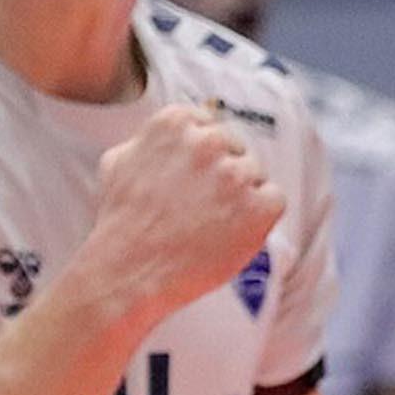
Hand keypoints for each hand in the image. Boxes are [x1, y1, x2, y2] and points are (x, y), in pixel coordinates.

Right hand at [81, 104, 284, 330]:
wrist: (127, 272)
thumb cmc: (121, 223)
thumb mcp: (119, 161)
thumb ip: (150, 138)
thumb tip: (178, 128)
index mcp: (176, 122)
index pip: (211, 127)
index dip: (204, 159)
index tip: (192, 180)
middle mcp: (209, 141)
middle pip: (236, 150)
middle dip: (223, 176)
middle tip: (200, 207)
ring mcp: (236, 174)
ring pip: (256, 175)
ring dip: (241, 198)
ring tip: (209, 225)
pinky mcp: (259, 207)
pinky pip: (274, 201)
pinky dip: (260, 220)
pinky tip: (230, 234)